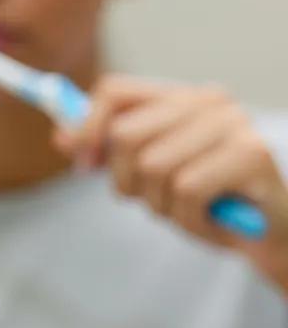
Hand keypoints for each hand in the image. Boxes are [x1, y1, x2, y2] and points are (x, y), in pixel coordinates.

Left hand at [56, 75, 287, 293]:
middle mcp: (208, 101)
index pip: (114, 91)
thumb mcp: (150, 175)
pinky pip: (185, 190)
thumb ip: (109, 152)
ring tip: (187, 212)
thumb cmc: (209, 201)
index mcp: (180, 97)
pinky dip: (188, 219)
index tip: (84, 164)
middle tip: (151, 201)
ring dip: (161, 206)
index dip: (87, 127)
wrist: (274, 236)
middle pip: (125, 134)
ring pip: (152, 166)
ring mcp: (232, 125)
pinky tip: (209, 222)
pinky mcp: (251, 155)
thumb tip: (61, 136)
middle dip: (125, 181)